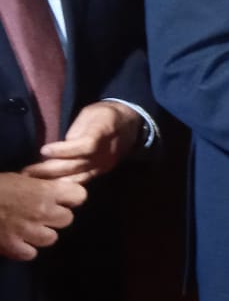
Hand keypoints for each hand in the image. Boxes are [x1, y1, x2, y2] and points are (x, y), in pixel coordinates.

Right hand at [0, 171, 86, 260]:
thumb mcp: (21, 178)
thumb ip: (42, 184)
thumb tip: (58, 186)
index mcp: (46, 190)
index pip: (79, 195)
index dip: (71, 197)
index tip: (63, 198)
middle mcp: (43, 211)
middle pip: (67, 219)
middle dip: (56, 217)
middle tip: (41, 214)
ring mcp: (29, 231)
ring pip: (51, 238)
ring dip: (41, 234)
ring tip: (27, 228)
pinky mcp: (13, 247)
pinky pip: (31, 253)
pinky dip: (25, 249)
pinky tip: (16, 241)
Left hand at [26, 101, 142, 186]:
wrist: (130, 123)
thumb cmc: (104, 114)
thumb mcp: (89, 114)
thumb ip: (76, 131)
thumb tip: (57, 150)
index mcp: (104, 132)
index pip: (86, 146)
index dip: (64, 150)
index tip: (43, 150)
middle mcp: (106, 152)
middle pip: (77, 165)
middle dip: (50, 170)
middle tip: (26, 172)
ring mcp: (105, 165)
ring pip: (79, 177)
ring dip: (55, 181)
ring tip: (34, 181)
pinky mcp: (102, 172)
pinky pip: (82, 181)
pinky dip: (65, 184)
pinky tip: (50, 186)